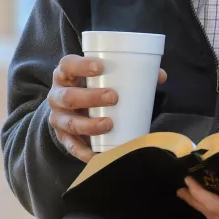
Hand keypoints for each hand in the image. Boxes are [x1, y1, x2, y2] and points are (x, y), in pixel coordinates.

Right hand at [47, 54, 166, 162]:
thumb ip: (131, 73)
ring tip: (109, 124)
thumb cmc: (93, 86)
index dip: (81, 65)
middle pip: (68, 96)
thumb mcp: (104, 76)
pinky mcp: (62, 136)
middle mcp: (57, 95)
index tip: (100, 67)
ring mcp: (58, 117)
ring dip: (88, 125)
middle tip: (113, 97)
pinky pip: (70, 145)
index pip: (68, 65)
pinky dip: (84, 151)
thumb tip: (160, 76)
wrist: (72, 106)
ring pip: (69, 122)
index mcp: (66, 74)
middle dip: (90, 98)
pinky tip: (96, 153)